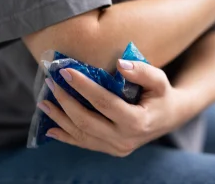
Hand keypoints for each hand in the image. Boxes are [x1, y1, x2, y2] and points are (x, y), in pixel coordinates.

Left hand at [40, 59, 187, 156]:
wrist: (170, 117)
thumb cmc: (162, 95)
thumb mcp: (159, 80)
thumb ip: (142, 71)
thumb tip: (120, 64)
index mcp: (138, 122)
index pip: (104, 103)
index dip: (83, 86)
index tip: (65, 71)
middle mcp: (126, 139)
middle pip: (87, 121)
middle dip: (66, 101)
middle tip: (52, 82)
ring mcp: (117, 148)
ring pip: (81, 134)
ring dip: (60, 118)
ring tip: (44, 101)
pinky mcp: (111, 150)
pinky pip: (84, 144)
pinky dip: (65, 136)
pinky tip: (50, 128)